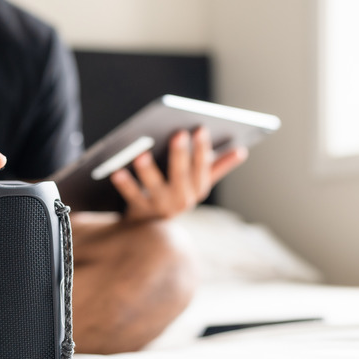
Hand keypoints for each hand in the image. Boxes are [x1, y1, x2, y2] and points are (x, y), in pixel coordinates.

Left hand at [110, 128, 246, 221]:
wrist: (150, 231)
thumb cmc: (176, 195)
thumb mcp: (197, 183)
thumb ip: (217, 167)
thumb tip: (242, 150)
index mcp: (197, 189)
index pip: (203, 167)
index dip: (202, 148)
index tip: (200, 127)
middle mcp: (182, 200)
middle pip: (181, 176)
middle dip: (180, 154)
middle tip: (177, 133)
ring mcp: (161, 208)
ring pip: (155, 188)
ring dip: (148, 171)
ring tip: (141, 153)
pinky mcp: (140, 213)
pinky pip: (132, 197)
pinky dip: (125, 185)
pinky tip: (117, 171)